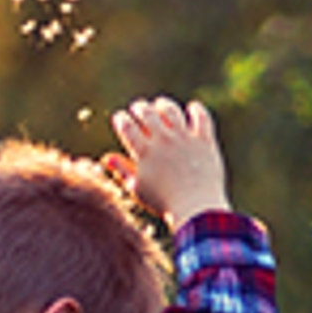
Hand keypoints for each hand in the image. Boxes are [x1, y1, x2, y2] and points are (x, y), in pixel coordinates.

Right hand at [109, 96, 229, 226]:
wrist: (196, 206)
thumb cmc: (163, 202)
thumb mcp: (138, 188)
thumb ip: (122, 170)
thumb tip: (107, 158)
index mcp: (144, 152)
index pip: (127, 126)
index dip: (121, 118)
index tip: (120, 117)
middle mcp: (163, 140)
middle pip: (147, 113)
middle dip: (139, 107)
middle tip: (138, 107)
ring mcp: (185, 138)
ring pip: (171, 111)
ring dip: (163, 105)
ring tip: (160, 105)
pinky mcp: (204, 140)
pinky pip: (201, 118)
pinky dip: (196, 110)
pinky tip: (192, 108)